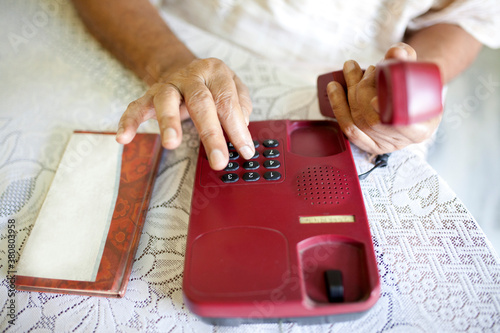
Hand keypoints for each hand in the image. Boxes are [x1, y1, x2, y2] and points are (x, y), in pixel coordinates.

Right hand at [116, 57, 254, 169]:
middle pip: (200, 103)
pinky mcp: (149, 95)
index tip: (244, 151)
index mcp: (215, 72)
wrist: (183, 67)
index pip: (227, 102)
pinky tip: (123, 138)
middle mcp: (191, 76)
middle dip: (211, 134)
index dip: (237, 128)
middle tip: (219, 160)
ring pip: (166, 100)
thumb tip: (241, 127)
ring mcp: (168, 85)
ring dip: (169, 122)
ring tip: (172, 144)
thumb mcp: (233, 87)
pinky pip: (136, 107)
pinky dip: (129, 121)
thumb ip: (240, 105)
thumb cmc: (212, 85)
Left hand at [326, 43, 441, 154]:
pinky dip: (338, 105)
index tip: (375, 100)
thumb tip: (395, 51)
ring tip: (351, 69)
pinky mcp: (366, 143)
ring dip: (350, 92)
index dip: (387, 115)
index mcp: (422, 128)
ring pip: (359, 121)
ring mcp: (382, 145)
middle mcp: (401, 141)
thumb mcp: (418, 73)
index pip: (403, 127)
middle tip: (370, 70)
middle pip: (375, 121)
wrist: (411, 102)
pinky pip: (348, 127)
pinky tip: (334, 88)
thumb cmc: (415, 88)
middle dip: (366, 90)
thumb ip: (407, 60)